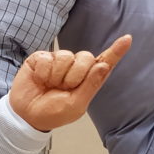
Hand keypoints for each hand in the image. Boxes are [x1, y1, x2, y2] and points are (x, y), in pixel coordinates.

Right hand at [9, 35, 130, 131]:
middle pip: (86, 57)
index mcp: (88, 80)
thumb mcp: (75, 105)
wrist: (26, 114)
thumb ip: (90, 85)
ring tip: (50, 85)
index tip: (127, 39)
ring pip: (66, 56)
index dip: (116, 51)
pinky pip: (48, 58)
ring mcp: (58, 61)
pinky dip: (44, 73)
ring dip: (58, 76)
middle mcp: (75, 67)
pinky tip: (40, 79)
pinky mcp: (42, 58)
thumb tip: (103, 65)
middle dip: (75, 75)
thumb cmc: (52, 112)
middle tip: (64, 88)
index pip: (104, 63)